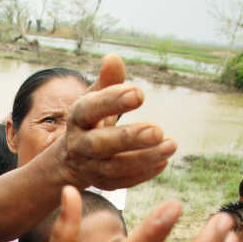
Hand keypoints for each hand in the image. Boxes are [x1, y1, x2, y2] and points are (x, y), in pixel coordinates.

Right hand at [56, 55, 177, 191]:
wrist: (71, 158)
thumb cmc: (90, 121)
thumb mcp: (94, 100)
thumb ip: (107, 82)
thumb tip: (114, 57)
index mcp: (77, 119)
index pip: (90, 109)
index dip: (112, 101)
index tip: (140, 94)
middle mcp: (79, 145)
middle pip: (100, 144)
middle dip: (129, 138)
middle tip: (158, 130)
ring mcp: (90, 167)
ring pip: (115, 167)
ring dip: (144, 158)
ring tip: (171, 145)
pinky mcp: (102, 184)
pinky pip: (122, 182)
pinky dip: (143, 174)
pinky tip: (163, 162)